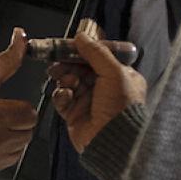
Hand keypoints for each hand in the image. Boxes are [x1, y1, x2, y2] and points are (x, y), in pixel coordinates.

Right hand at [50, 33, 147, 152]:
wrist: (112, 142)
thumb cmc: (121, 110)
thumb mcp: (114, 73)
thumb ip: (97, 52)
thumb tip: (82, 37)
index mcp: (121, 76)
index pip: (98, 56)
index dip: (83, 50)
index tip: (70, 45)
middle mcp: (105, 88)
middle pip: (80, 67)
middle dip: (69, 63)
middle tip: (59, 61)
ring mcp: (89, 101)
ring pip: (69, 80)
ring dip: (64, 78)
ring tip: (66, 80)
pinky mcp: (75, 114)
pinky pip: (62, 98)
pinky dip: (61, 95)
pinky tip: (66, 96)